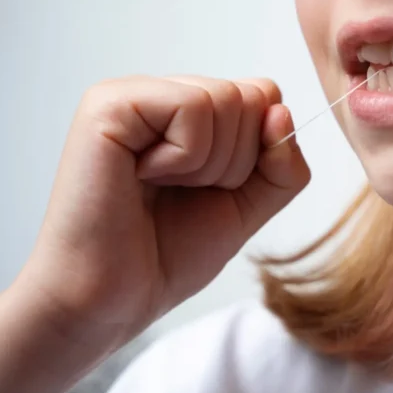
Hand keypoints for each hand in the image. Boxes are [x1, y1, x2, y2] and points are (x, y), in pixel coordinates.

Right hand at [19, 75, 309, 350]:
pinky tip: (143, 176)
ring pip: (227, 99)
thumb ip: (282, 165)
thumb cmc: (167, 254)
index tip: (216, 188)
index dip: (261, 151)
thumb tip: (281, 111)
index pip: (264, 96)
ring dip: (209, 164)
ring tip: (161, 187)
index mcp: (190, 112)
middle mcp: (162, 94)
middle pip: (251, 96)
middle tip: (182, 192)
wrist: (111, 299)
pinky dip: (185, 157)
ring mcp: (133, 94)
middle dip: (236, 162)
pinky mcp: (110, 104)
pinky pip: (192, 107)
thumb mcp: (249, 207)